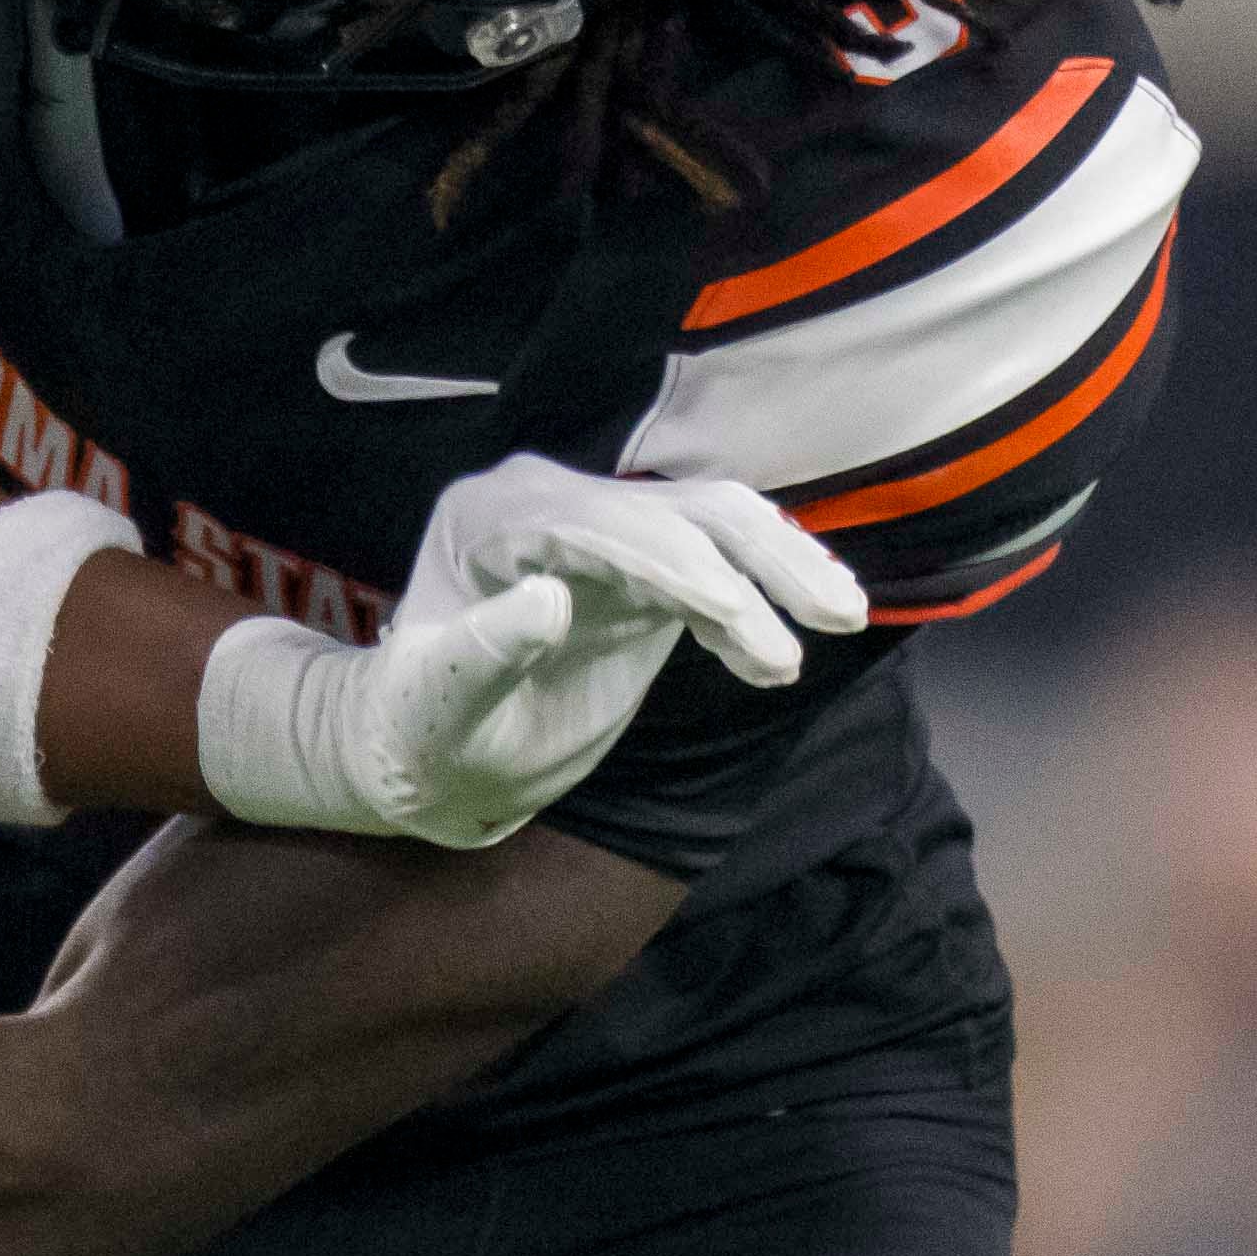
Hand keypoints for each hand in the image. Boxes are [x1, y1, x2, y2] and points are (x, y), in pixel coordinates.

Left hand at [194, 454, 863, 849]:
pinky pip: (713, 565)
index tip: (746, 626)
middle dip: (761, 562)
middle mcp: (552, 503)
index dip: (684, 571)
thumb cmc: (414, 733)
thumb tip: (548, 600)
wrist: (418, 752)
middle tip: (830, 619)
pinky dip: (754, 607)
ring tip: (842, 619)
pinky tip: (774, 661)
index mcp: (494, 517)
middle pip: (681, 511)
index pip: (610, 525)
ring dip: (781, 568)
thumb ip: (482, 653)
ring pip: (713, 525)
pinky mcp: (634, 570)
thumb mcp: (433, 707)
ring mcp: (601, 532)